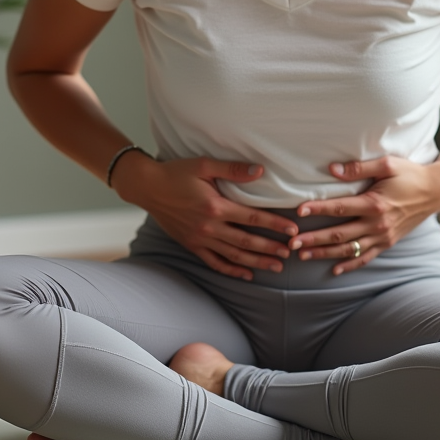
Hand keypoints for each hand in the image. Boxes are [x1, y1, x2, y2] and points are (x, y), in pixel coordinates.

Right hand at [111, 153, 298, 280]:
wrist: (147, 187)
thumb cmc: (176, 173)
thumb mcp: (204, 165)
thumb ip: (233, 170)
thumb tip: (259, 170)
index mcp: (215, 206)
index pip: (252, 217)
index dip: (275, 224)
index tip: (292, 230)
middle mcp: (209, 226)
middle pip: (246, 241)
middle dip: (270, 248)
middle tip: (290, 253)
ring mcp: (200, 238)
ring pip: (233, 255)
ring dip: (256, 262)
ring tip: (276, 267)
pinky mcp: (191, 245)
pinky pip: (214, 262)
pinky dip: (231, 270)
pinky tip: (246, 274)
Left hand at [288, 156, 439, 275]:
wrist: (436, 191)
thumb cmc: (410, 174)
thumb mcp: (387, 164)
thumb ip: (359, 168)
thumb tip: (333, 169)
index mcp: (374, 203)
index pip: (340, 208)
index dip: (318, 209)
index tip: (299, 210)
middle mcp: (377, 223)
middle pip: (340, 234)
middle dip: (314, 239)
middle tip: (292, 243)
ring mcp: (383, 236)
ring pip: (349, 249)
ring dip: (325, 253)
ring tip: (304, 255)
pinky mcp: (388, 242)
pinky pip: (366, 257)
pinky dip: (350, 264)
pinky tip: (335, 269)